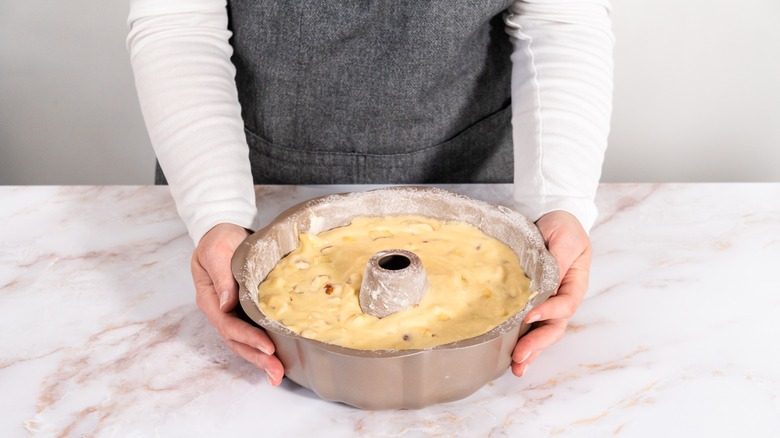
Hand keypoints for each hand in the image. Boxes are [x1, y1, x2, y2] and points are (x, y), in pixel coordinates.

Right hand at [192, 223, 284, 384]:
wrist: (224, 230)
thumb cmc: (218, 239)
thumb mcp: (215, 252)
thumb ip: (221, 277)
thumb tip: (226, 304)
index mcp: (210, 299)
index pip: (228, 326)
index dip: (248, 338)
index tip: (267, 347)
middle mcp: (220, 310)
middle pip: (236, 342)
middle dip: (256, 358)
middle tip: (276, 373)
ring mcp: (233, 312)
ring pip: (244, 342)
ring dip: (261, 359)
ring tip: (278, 374)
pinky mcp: (246, 309)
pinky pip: (254, 331)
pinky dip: (265, 346)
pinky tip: (279, 357)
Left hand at [511, 210, 591, 376]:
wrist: (550, 216)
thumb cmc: (562, 226)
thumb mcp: (564, 238)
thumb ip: (558, 260)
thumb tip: (546, 280)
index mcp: (574, 282)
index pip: (566, 303)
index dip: (549, 311)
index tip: (530, 315)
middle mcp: (562, 297)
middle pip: (555, 326)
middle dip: (538, 343)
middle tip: (520, 355)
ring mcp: (548, 303)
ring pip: (543, 332)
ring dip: (531, 351)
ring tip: (518, 367)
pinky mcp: (532, 303)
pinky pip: (530, 326)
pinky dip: (522, 343)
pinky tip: (513, 358)